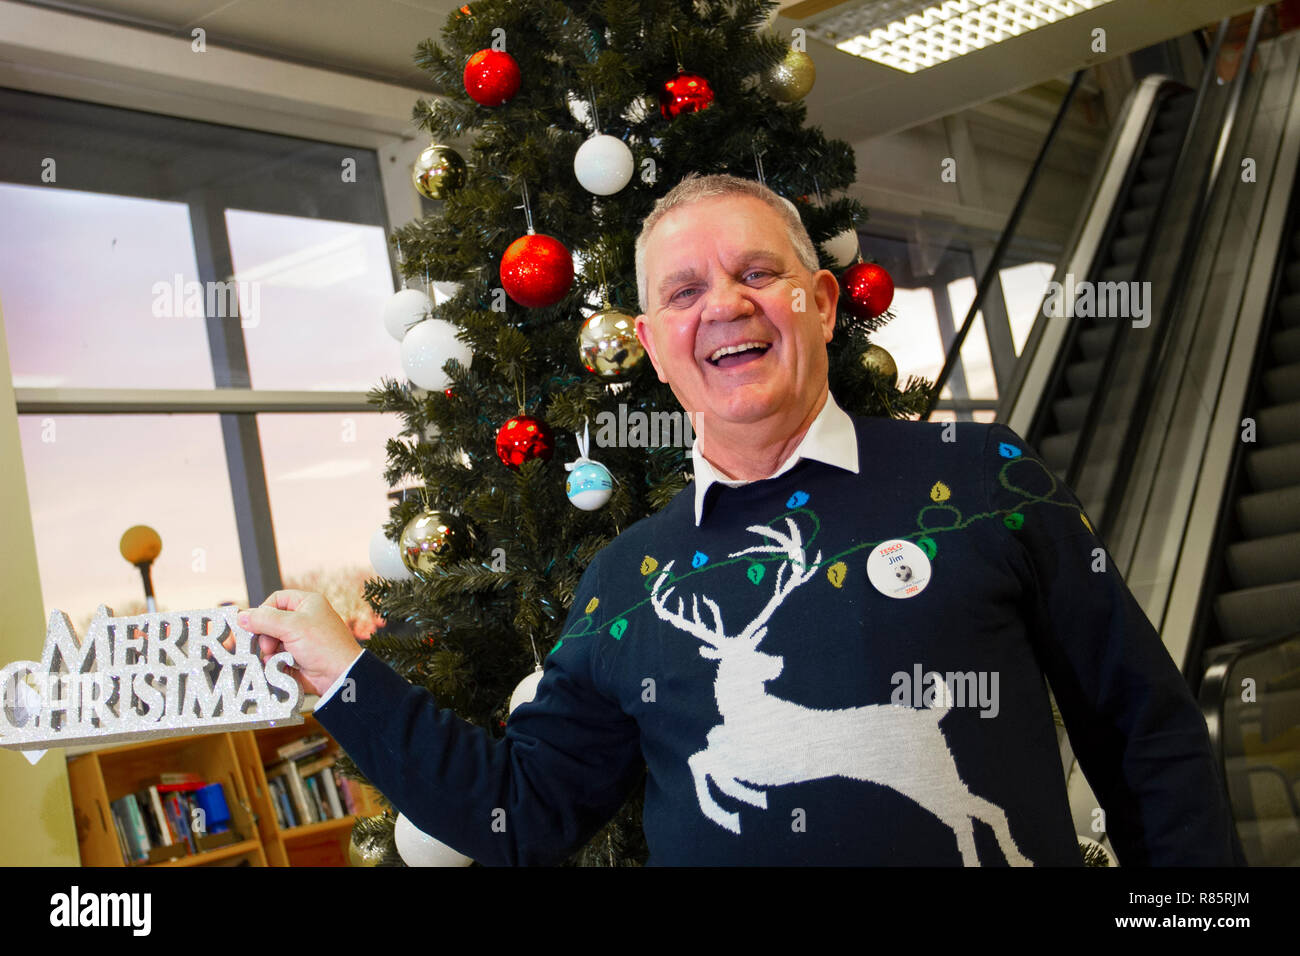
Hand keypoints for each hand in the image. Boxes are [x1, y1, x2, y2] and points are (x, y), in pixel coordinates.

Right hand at [230, 590, 362, 696]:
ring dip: (270, 650)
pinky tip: (280, 666)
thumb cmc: (325, 646)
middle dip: (265, 635)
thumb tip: (241, 616)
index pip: (276, 600)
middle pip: (270, 622)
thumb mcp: (292, 626)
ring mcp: (300, 639)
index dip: (263, 611)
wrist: (340, 677)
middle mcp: (304, 619)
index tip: (255, 624)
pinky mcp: (297, 658)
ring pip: (271, 641)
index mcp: (307, 604)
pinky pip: (276, 657)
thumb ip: (264, 620)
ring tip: (278, 657)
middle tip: (268, 645)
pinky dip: (275, 662)